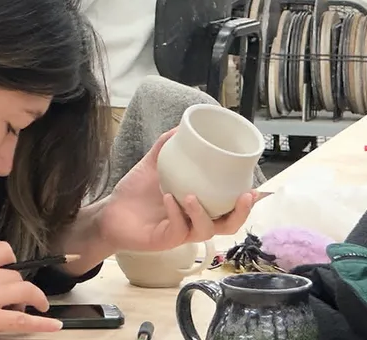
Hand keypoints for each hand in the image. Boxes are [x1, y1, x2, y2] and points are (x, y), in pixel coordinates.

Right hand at [0, 242, 60, 339]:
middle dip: (21, 287)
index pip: (1, 250)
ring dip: (37, 299)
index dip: (11, 260)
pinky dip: (42, 322)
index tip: (12, 269)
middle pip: (15, 275)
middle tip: (21, 298)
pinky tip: (54, 324)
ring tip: (41, 306)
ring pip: (25, 291)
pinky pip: (23, 320)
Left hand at [95, 129, 259, 252]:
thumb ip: (166, 147)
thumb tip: (181, 126)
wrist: (110, 213)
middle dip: (241, 213)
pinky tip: (168, 198)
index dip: (247, 203)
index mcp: (200, 206)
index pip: (230, 208)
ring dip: (202, 212)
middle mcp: (195, 221)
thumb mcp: (154, 166)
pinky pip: (179, 229)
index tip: (256, 188)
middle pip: (229, 226)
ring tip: (191, 195)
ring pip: (207, 231)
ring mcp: (182, 233)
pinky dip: (176, 212)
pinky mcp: (167, 240)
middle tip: (245, 196)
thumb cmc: (136, 194)